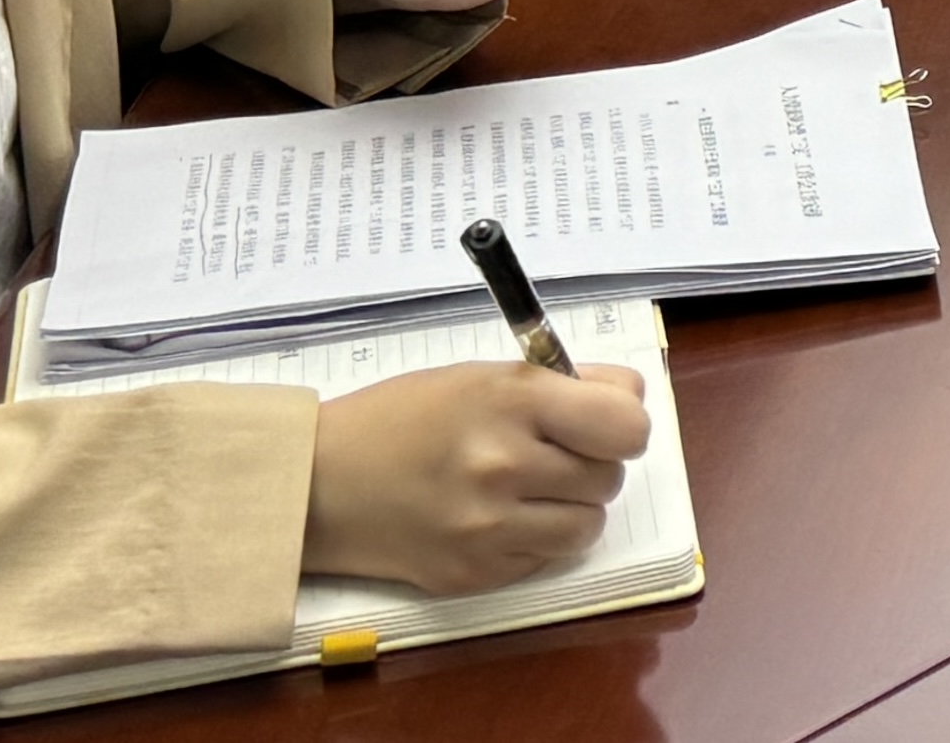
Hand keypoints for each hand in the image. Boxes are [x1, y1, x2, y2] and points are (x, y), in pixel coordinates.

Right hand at [306, 360, 650, 593]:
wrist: (320, 484)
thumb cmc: (403, 417)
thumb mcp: (483, 375)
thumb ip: (563, 387)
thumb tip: (630, 400)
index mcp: (513, 402)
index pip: (625, 424)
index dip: (623, 424)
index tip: (603, 423)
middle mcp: (505, 466)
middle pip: (610, 477)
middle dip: (591, 464)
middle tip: (550, 454)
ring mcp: (489, 528)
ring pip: (588, 526)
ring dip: (570, 508)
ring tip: (526, 489)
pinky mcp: (475, 574)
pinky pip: (545, 558)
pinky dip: (535, 540)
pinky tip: (494, 519)